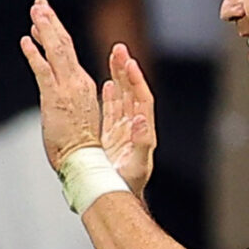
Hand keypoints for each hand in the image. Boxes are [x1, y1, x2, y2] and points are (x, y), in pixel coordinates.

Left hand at [20, 0, 101, 168]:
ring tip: (36, 10)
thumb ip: (66, 98)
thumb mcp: (74, 114)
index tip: (42, 21)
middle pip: (63, 44)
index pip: (67, 52)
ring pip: (56, 51)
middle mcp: (77, 81)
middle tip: (38, 4)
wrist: (85, 162)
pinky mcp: (55, 98)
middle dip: (50, 21)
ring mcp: (66, 88)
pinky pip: (43, 70)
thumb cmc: (79, 146)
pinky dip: (34, 54)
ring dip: (45, 28)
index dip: (54, 34)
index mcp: (82, 84)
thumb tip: (54, 92)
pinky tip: (25, 41)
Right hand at [99, 42, 157, 195]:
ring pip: (121, 98)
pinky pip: (111, 112)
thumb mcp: (137, 165)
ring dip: (117, 77)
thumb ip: (142, 142)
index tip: (129, 63)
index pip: (142, 99)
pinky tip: (105, 84)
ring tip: (113, 56)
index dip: (136, 81)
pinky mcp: (110, 137)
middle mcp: (135, 128)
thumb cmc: (127, 187)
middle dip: (126, 71)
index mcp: (143, 132)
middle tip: (119, 49)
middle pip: (132, 93)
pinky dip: (109, 96)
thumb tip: (141, 120)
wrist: (115, 199)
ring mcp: (122, 131)